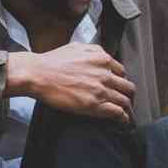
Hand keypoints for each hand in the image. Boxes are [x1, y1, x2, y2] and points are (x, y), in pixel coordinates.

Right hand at [7, 43, 135, 123]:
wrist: (39, 75)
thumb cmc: (52, 62)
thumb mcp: (77, 46)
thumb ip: (94, 50)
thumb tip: (102, 55)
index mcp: (102, 59)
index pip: (122, 72)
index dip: (121, 80)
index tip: (119, 86)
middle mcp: (105, 74)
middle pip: (127, 87)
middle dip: (128, 94)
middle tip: (126, 100)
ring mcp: (101, 90)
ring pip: (124, 100)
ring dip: (127, 107)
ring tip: (126, 113)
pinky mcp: (95, 105)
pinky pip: (117, 113)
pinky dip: (123, 117)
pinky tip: (122, 120)